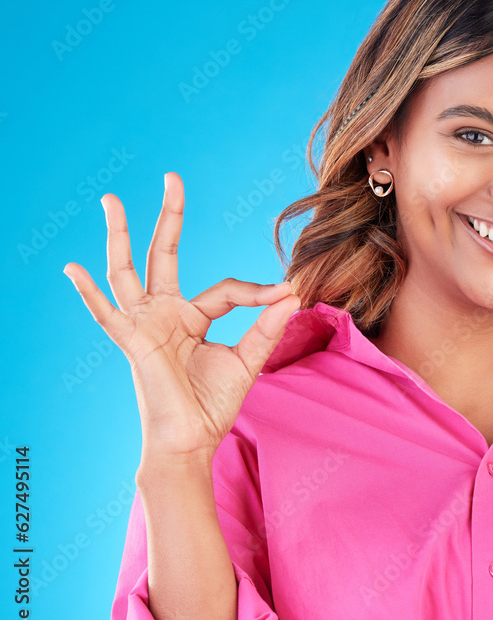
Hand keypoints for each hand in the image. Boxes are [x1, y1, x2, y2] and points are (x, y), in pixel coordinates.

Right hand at [63, 172, 300, 463]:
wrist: (192, 442)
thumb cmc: (213, 405)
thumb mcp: (248, 360)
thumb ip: (267, 327)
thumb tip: (293, 293)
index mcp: (191, 317)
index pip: (226, 288)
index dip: (257, 290)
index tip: (288, 292)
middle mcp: (164, 314)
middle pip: (162, 255)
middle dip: (168, 217)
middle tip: (172, 178)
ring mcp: (145, 326)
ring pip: (128, 271)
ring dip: (119, 235)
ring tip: (111, 200)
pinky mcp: (133, 343)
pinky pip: (107, 315)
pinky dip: (89, 293)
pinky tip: (73, 268)